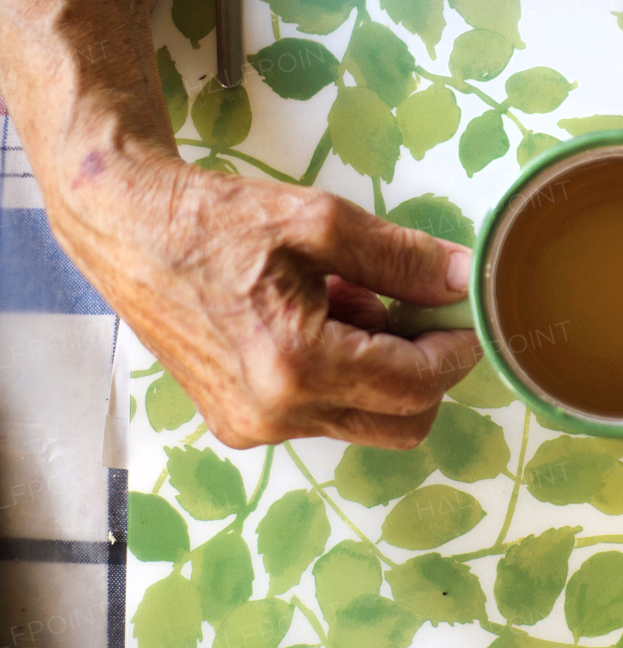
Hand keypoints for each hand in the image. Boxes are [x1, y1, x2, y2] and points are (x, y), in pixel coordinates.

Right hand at [51, 146, 478, 449]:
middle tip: (410, 303)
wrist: (128, 230)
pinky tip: (314, 315)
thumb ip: (404, 259)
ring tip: (342, 296)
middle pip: (401, 422)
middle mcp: (274, 415)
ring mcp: (253, 427)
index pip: (416, 385)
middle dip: (423, 367)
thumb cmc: (217, 220)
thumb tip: (467, 280)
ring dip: (379, 365)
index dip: (456, 349)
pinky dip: (342, 371)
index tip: (467, 313)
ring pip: (365, 418)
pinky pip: (323, 412)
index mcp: (296, 368)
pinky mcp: (238, 423)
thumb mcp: (322, 222)